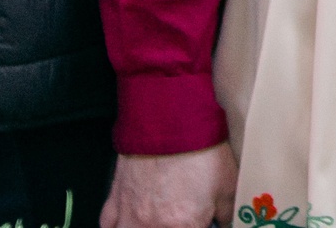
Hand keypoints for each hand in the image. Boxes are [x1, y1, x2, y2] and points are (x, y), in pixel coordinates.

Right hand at [101, 145, 238, 227]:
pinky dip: (117, 225)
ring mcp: (129, 214)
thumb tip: (226, 223)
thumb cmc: (198, 149)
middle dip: (172, 227)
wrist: (169, 118)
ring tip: (156, 222)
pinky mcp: (115, 198)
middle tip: (179, 220)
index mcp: (182, 226)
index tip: (201, 222)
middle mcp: (151, 226)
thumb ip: (226, 214)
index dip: (199, 227)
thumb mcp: (226, 185)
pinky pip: (108, 225)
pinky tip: (130, 221)